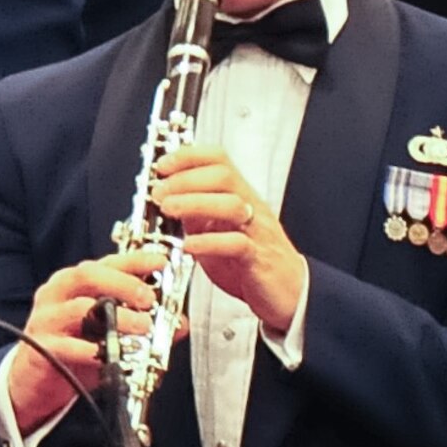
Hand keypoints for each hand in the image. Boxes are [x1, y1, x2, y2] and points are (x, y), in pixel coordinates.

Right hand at [8, 252, 178, 431]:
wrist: (32, 380)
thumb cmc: (71, 348)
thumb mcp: (108, 333)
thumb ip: (143, 324)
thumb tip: (180, 323)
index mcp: (74, 284)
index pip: (105, 263)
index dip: (134, 260)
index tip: (161, 262)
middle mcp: (57, 294)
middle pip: (87, 275)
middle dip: (123, 283)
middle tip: (150, 298)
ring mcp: (46, 319)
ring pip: (79, 308)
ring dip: (116, 318)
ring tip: (142, 329)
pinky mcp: (41, 347)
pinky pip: (67, 346)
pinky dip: (92, 351)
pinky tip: (110, 356)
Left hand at [150, 145, 305, 332]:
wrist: (287, 290)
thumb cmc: (249, 260)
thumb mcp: (215, 229)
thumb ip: (194, 213)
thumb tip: (164, 196)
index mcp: (238, 196)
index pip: (219, 160)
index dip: (189, 156)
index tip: (161, 165)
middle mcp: (249, 208)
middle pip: (223, 176)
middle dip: (185, 179)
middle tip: (158, 192)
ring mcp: (256, 231)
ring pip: (231, 205)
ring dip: (194, 203)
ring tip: (168, 209)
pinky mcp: (258, 258)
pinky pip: (237, 244)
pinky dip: (210, 242)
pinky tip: (188, 245)